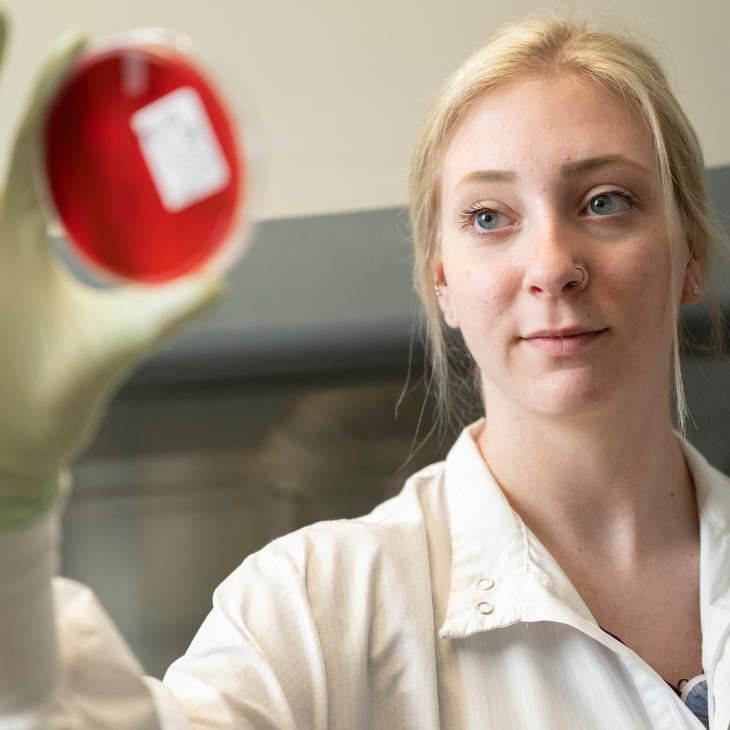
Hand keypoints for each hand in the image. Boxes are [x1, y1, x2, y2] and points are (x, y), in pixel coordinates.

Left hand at [0, 17, 226, 526]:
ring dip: (54, 126)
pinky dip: (61, 173)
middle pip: (22, 142)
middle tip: (70, 41)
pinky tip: (90, 165)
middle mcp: (1, 232)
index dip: (49, 91)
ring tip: (85, 86)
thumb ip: (161, 314)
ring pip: (28, 169)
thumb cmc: (41, 399)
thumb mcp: (106, 351)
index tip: (75, 42)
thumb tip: (217, 282)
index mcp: (5, 240)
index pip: (27, 148)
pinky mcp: (19, 269)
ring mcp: (8, 249)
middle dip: (40, 89)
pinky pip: (42, 205)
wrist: (5, 447)